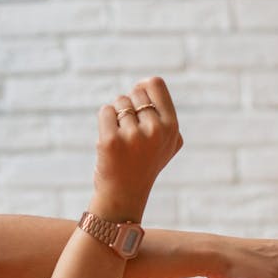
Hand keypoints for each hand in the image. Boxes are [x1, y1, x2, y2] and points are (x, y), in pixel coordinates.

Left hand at [91, 76, 182, 221]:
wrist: (124, 194)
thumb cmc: (143, 164)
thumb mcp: (166, 142)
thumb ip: (164, 113)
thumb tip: (147, 83)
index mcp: (172, 127)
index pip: (155, 83)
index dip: (142, 88)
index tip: (137, 101)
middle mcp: (156, 130)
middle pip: (135, 92)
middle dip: (129, 105)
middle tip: (130, 130)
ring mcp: (134, 136)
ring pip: (119, 102)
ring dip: (116, 115)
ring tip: (122, 139)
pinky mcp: (111, 141)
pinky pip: (105, 111)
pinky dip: (104, 121)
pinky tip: (110, 140)